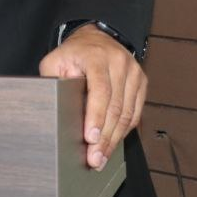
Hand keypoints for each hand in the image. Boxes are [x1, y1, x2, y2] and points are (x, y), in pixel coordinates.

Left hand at [39, 23, 146, 170]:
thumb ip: (55, 79)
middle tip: (94, 159)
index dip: (95, 116)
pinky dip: (123, 131)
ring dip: (114, 139)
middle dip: (104, 137)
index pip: (99, 90)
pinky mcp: (141, 82)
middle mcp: (119, 63)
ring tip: (102, 157)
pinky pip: (135, 113)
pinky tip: (113, 143)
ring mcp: (133, 73)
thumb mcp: (56, 60)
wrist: (97, 37)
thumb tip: (58, 105)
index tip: (90, 138)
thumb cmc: (74, 53)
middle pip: (115, 107)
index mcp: (96, 57)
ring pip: (127, 113)